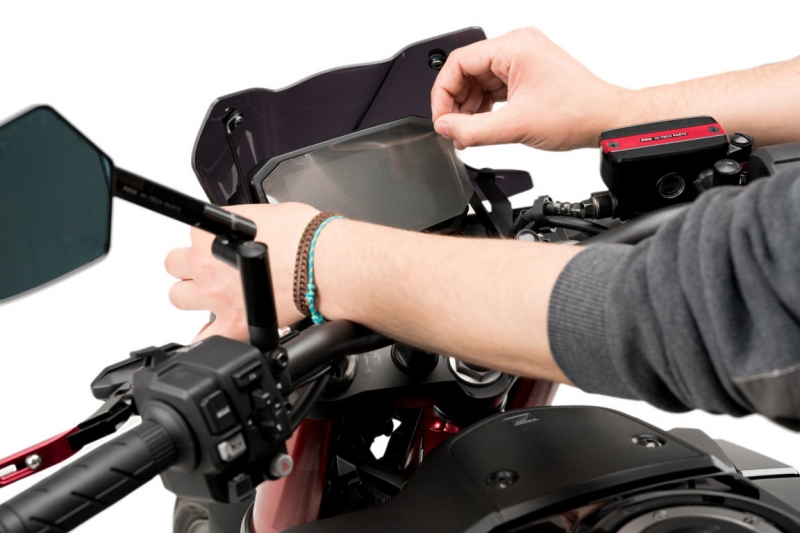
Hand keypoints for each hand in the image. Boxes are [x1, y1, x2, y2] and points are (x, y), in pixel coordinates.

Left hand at [165, 202, 319, 341]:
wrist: (325, 263)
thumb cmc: (306, 237)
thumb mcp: (267, 214)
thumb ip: (244, 225)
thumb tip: (248, 230)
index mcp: (210, 232)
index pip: (195, 234)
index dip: (210, 240)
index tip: (223, 246)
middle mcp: (205, 264)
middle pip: (175, 264)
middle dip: (191, 266)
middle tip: (213, 270)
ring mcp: (215, 296)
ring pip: (178, 297)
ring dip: (193, 296)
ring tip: (215, 296)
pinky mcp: (234, 324)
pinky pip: (205, 338)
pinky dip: (209, 336)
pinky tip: (218, 330)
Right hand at [430, 27, 628, 150]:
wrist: (605, 120)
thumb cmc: (576, 113)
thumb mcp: (515, 126)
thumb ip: (472, 130)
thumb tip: (446, 129)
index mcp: (514, 47)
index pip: (459, 62)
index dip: (443, 93)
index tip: (441, 118)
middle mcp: (518, 47)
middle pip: (467, 70)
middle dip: (456, 102)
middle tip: (452, 129)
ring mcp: (523, 59)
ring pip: (479, 80)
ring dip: (469, 106)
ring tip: (467, 132)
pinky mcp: (528, 73)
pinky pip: (494, 86)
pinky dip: (484, 106)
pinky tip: (481, 125)